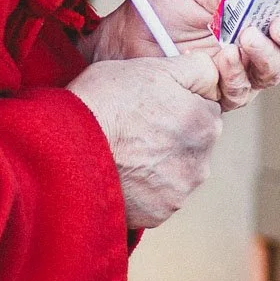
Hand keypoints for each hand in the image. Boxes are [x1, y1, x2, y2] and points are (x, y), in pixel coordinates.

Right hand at [67, 52, 223, 228]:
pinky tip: (122, 172)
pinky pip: (157, 197)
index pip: (205, 110)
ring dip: (159, 163)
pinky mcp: (157, 213)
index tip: (156, 105)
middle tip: (137, 127)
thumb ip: (195, 69)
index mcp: (205, 122)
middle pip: (193, 143)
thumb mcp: (154, 67)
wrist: (66, 146)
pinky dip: (144, 188)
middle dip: (173, 135)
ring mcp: (179, 191)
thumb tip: (213, 74)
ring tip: (125, 151)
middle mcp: (200, 161)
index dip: (179, 103)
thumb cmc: (105, 103)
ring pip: (176, 171)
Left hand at [80, 0, 279, 110]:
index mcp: (252, 13)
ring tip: (246, 40)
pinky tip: (223, 60)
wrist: (113, 43)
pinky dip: (238, 74)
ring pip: (275, 73)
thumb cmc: (151, 12)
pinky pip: (243, 90)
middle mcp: (252, 45)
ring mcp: (237, 73)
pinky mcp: (217, 97)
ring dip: (267, 56)